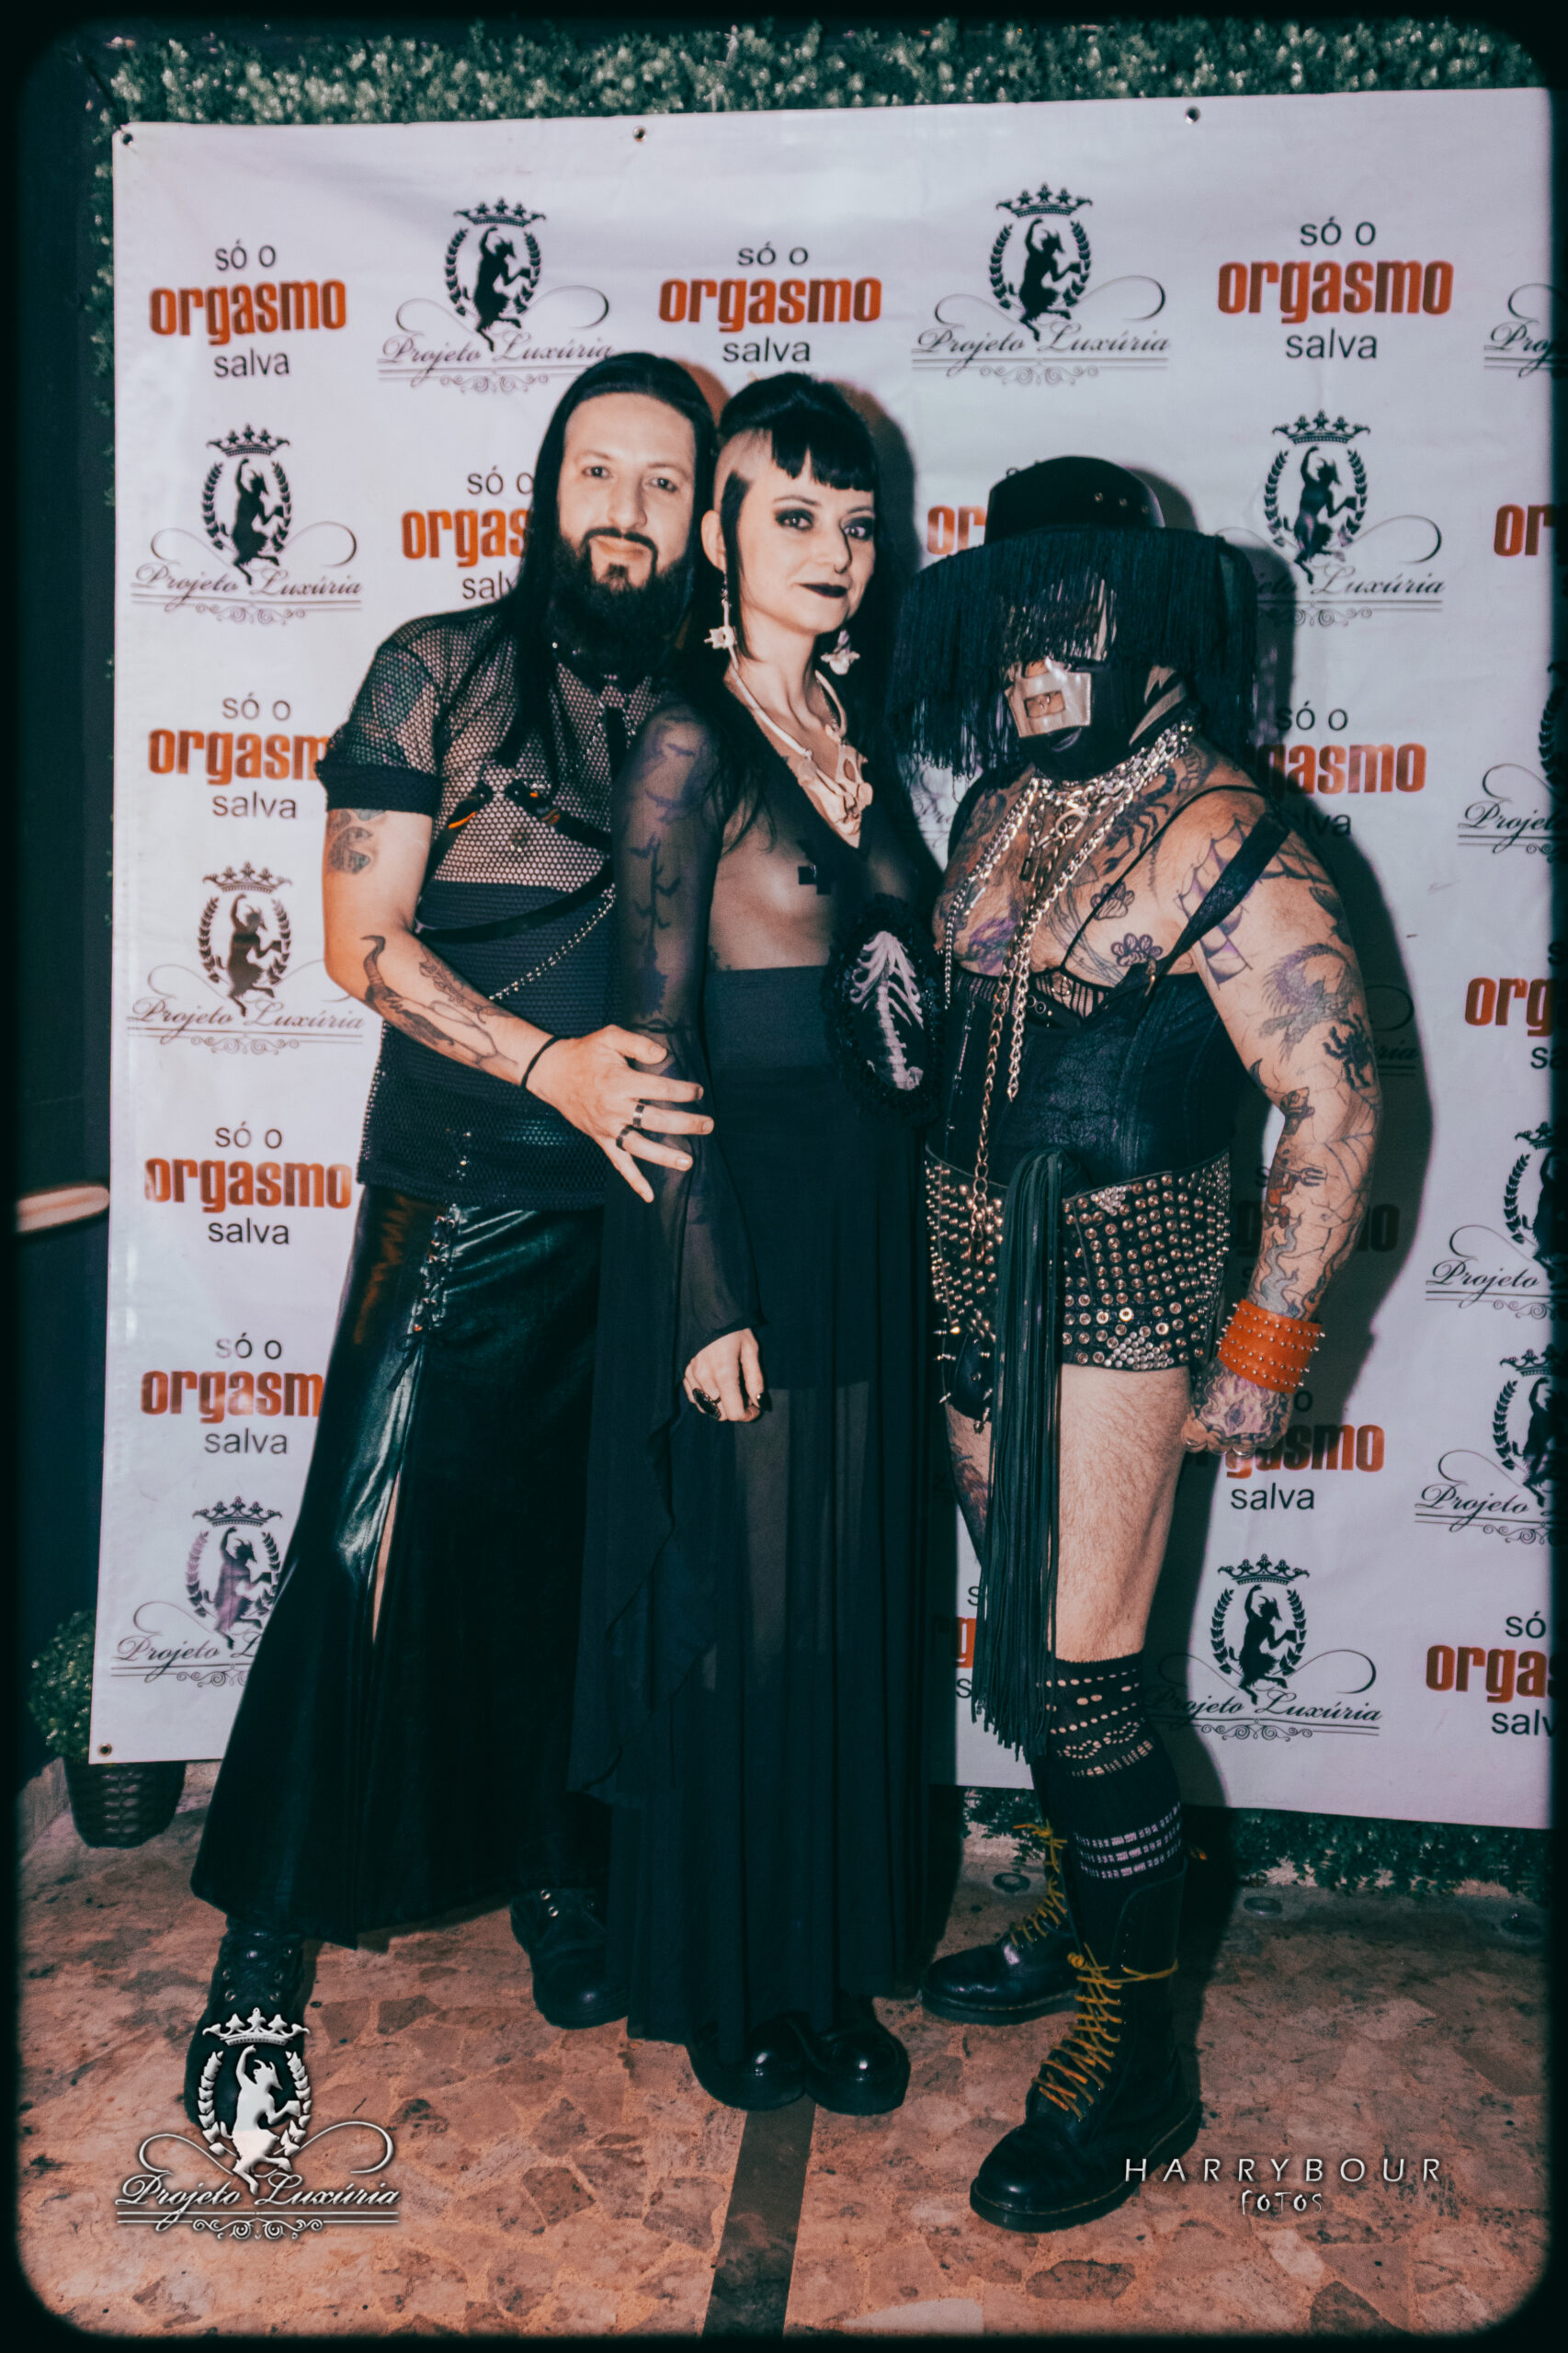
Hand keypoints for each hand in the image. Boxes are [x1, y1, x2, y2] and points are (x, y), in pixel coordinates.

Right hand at [527, 1026, 712, 1201]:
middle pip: (655, 1120)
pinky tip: (650, 1196)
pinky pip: (619, 1163)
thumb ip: (637, 1044)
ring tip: (689, 1162)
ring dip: (665, 1157)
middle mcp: (614, 1109)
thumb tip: (663, 1056)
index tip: (698, 1091)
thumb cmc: (584, 1053)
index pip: (659, 1090)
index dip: (682, 1091)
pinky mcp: (601, 1139)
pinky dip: (634, 1181)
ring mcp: (607, 1128)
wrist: (552, 1073)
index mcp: (619, 1083)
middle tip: (708, 1125)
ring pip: (640, 1147)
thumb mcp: (609, 1037)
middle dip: (685, 1124)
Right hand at [683, 1330, 763, 1423]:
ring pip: (706, 1408)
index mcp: (724, 1373)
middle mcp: (705, 1378)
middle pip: (720, 1413)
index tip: (755, 1409)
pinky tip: (716, 1387)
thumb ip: (755, 1380)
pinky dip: (706, 1399)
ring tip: (731, 1390)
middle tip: (746, 1396)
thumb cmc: (734, 1328)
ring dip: (720, 1405)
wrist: (709, 1309)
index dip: (748, 1415)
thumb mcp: (751, 1350)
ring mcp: (692, 1376)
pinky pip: (694, 1397)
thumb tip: (759, 1403)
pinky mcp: (685, 1372)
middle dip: (736, 1410)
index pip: (734, 1412)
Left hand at [1181, 1362, 1291, 1458]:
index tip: (1200, 1434)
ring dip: (1239, 1442)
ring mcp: (1247, 1439)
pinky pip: (1263, 1444)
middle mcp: (1222, 1436)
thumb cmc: (1231, 1368)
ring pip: (1239, 1451)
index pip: (1192, 1442)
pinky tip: (1260, 1423)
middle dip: (1217, 1438)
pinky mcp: (1269, 1437)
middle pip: (1215, 1447)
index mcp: (1201, 1424)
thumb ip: (1201, 1408)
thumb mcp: (1204, 1387)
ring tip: (1241, 1431)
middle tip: (1223, 1427)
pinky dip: (1262, 1436)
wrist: (1260, 1363)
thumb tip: (1199, 1415)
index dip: (1196, 1437)